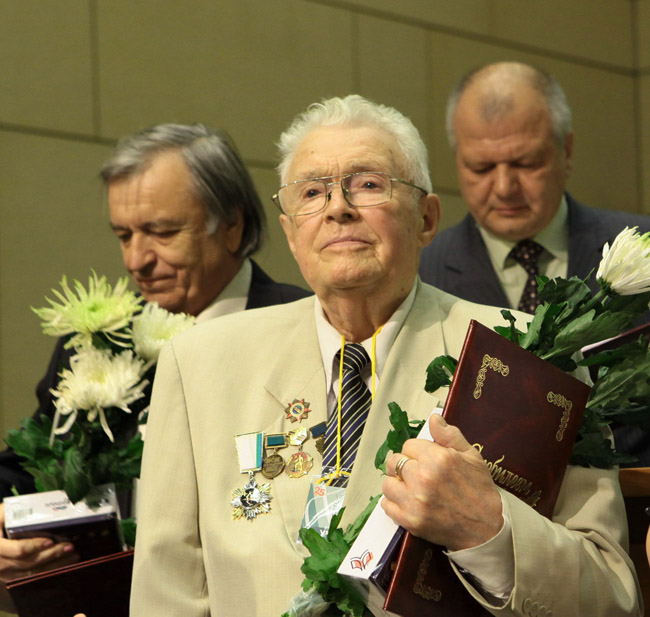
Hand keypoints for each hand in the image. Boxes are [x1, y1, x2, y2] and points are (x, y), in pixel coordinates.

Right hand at [0, 503, 77, 582]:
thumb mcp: (1, 514)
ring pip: (32, 573)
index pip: (18, 550)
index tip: (51, 540)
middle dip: (51, 555)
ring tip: (73, 556)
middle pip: (29, 563)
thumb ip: (15, 512)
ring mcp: (5, 574)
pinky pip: (31, 578)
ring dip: (54, 565)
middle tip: (70, 547)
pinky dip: (48, 571)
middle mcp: (0, 564)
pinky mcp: (11, 577)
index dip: (35, 546)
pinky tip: (63, 564)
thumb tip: (42, 505)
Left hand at [382, 414, 503, 550]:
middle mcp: (424, 478)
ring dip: (397, 485)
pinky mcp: (410, 520)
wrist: (487, 529)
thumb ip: (449, 435)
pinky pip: (386, 505)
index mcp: (438, 459)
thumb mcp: (471, 456)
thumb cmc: (480, 491)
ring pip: (387, 483)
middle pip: (395, 462)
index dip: (416, 452)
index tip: (424, 460)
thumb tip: (434, 418)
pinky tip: (408, 502)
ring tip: (412, 489)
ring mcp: (415, 501)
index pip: (408, 445)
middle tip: (417, 474)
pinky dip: (394, 504)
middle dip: (404, 466)